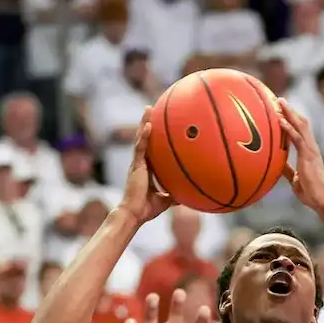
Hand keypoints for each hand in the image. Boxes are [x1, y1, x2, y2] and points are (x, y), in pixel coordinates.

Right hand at [119, 107, 174, 225]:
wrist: (135, 214)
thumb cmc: (147, 209)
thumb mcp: (165, 200)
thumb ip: (174, 194)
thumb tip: (189, 195)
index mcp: (146, 169)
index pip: (150, 149)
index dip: (153, 137)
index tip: (159, 125)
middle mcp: (140, 163)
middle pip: (144, 139)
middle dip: (147, 123)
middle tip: (152, 109)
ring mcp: (137, 163)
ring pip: (140, 138)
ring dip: (144, 122)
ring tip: (148, 108)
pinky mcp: (136, 166)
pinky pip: (140, 147)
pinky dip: (144, 136)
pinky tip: (148, 125)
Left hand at [278, 99, 323, 209]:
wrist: (320, 199)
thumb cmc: (310, 193)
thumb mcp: (295, 179)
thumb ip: (288, 170)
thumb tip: (279, 166)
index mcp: (309, 152)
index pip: (301, 131)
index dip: (293, 119)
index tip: (282, 110)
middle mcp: (312, 147)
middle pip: (302, 123)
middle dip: (291, 110)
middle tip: (279, 100)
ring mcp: (311, 150)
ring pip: (300, 125)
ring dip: (289, 113)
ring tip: (279, 102)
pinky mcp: (308, 155)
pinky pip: (297, 138)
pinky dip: (288, 128)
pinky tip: (280, 120)